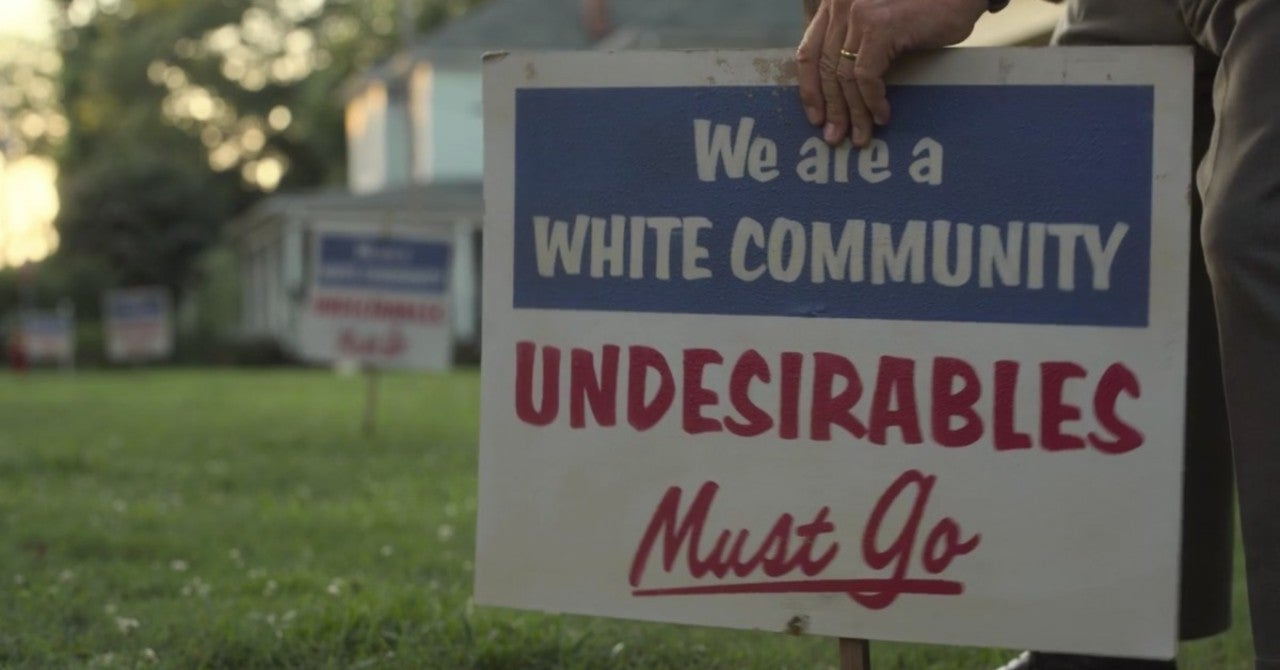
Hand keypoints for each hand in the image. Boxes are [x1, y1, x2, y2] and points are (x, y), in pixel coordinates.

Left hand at [796, 0, 987, 145]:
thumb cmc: (925, 9)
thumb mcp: (879, 23)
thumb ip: (855, 43)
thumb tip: (839, 92)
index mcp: (834, 4)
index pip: (808, 52)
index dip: (809, 89)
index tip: (816, 117)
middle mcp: (840, 6)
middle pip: (824, 68)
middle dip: (831, 108)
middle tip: (835, 136)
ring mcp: (858, 14)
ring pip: (844, 77)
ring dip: (853, 112)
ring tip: (861, 135)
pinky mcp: (880, 27)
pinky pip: (866, 76)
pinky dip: (872, 101)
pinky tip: (881, 116)